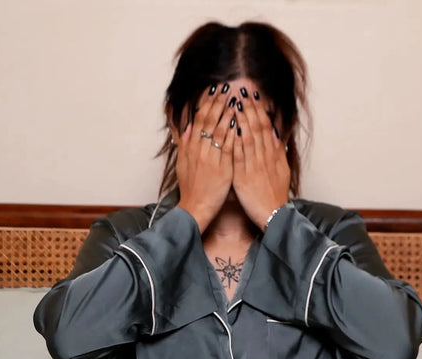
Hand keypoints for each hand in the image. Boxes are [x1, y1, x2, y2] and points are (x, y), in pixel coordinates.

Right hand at [175, 84, 235, 232]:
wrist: (195, 208)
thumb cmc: (191, 188)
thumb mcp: (182, 164)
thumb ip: (184, 145)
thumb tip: (185, 128)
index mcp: (190, 147)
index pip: (198, 119)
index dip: (205, 103)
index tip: (212, 90)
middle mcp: (199, 150)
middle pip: (208, 120)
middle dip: (217, 102)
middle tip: (225, 87)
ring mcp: (210, 158)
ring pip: (218, 130)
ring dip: (226, 113)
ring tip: (234, 99)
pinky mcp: (222, 168)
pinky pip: (228, 147)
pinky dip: (233, 133)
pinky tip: (239, 122)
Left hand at [232, 88, 290, 230]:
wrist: (274, 216)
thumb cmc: (275, 196)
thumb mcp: (282, 172)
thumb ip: (278, 153)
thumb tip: (276, 135)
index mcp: (272, 155)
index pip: (266, 127)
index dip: (259, 110)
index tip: (253, 96)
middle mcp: (264, 157)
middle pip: (257, 127)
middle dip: (249, 108)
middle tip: (242, 91)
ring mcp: (253, 166)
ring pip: (247, 137)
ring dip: (241, 119)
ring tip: (234, 102)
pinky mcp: (243, 176)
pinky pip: (238, 155)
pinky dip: (234, 140)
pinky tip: (228, 128)